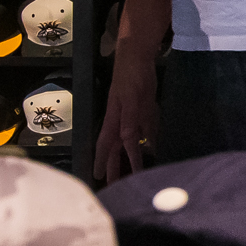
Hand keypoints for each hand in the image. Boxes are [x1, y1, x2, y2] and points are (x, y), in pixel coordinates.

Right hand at [94, 52, 159, 182]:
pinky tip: (144, 152)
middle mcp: (119, 123)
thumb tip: (128, 142)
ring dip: (125, 159)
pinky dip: (139, 144)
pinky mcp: (139, 113)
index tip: (101, 179)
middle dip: (113, 168)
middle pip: (114, 150)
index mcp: (115, 121)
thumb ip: (130, 120)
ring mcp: (128, 118)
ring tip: (127, 176)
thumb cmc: (133, 78)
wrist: (137, 58)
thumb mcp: (132, 99)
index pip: (109, 147)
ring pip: (124, 144)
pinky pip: (137, 134)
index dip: (106, 163)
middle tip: (113, 187)